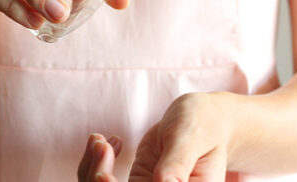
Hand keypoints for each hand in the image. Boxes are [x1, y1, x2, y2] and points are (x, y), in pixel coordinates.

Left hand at [78, 93, 234, 181]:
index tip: (104, 175)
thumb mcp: (190, 138)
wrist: (202, 120)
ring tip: (99, 140)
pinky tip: (102, 140)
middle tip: (100, 146)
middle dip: (100, 180)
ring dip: (93, 169)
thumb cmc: (203, 124)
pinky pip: (103, 180)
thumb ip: (178, 162)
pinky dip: (95, 162)